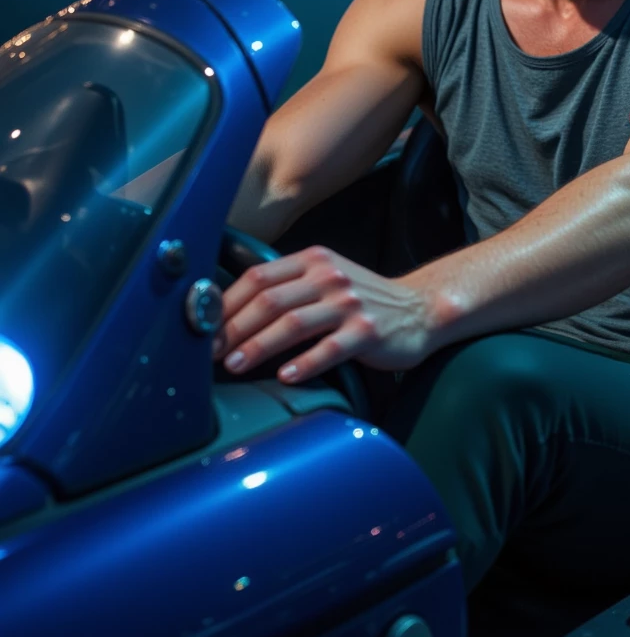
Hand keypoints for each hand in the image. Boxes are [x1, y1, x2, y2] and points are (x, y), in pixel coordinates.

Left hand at [212, 246, 436, 381]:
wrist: (420, 310)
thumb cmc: (362, 300)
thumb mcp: (326, 279)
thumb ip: (287, 287)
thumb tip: (230, 314)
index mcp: (313, 260)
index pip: (258, 277)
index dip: (226, 304)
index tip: (203, 329)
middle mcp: (329, 277)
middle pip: (270, 300)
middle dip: (234, 329)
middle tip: (209, 353)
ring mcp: (349, 304)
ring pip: (293, 323)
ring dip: (259, 346)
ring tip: (235, 365)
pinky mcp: (367, 332)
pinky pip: (329, 349)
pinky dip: (304, 363)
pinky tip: (286, 376)